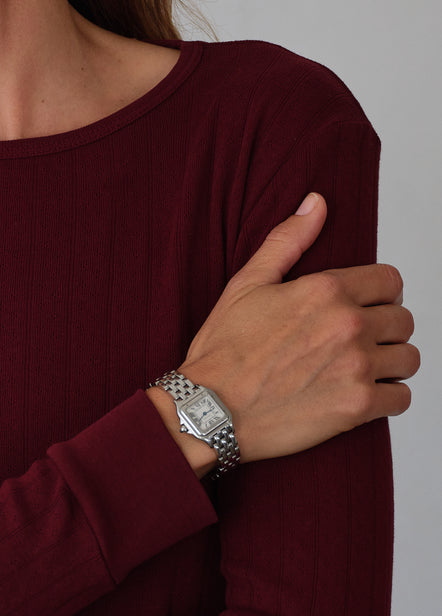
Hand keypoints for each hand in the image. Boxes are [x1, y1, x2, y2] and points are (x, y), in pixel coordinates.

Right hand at [146, 193, 418, 467]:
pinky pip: (401, 398)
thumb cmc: (222, 355)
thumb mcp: (246, 285)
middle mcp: (348, 325)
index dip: (380, 295)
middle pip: (403, 320)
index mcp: (327, 291)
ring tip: (365, 371)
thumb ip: (287, 241)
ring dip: (391, 364)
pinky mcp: (356, 406)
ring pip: (407, 358)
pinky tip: (366, 397)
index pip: (390, 281)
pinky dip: (389, 398)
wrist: (208, 411)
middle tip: (359, 344)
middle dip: (385, 330)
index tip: (366, 308)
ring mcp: (356, 366)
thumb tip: (315, 204)